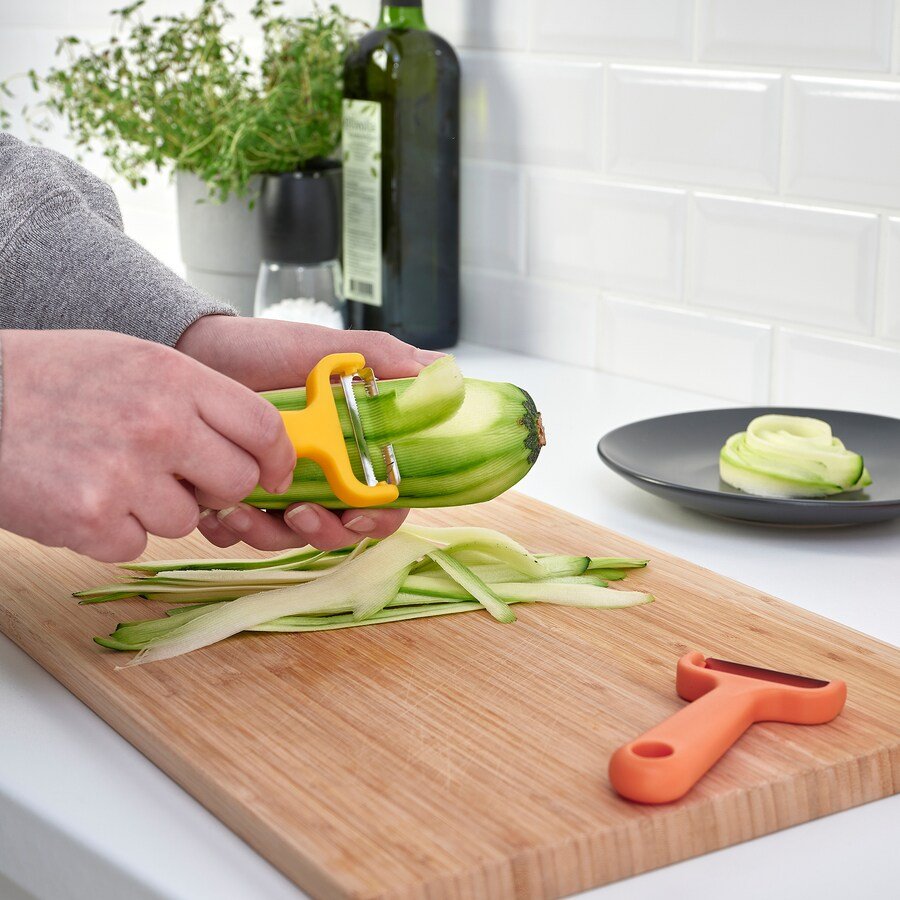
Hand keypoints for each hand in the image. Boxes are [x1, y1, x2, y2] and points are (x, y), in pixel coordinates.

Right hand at [0, 330, 296, 561]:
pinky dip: (113, 533)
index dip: (278, 458)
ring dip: (157, 510)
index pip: (262, 427)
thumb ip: (196, 398)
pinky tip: (83, 496)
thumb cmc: (48, 379)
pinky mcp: (91, 520)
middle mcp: (159, 424)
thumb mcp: (133, 360)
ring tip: (110, 475)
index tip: (275, 473)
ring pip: (186, 521)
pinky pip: (136, 545)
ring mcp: (125, 474)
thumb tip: (252, 442)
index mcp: (174, 378)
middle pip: (237, 482)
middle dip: (218, 488)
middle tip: (181, 477)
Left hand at [175, 315, 442, 551]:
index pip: (386, 500)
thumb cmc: (262, 349)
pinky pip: (242, 534)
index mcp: (352, 448)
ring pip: (291, 538)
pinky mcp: (240, 499)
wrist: (198, 351)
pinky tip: (218, 508)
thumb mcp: (321, 348)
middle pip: (343, 530)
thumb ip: (382, 358)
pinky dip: (232, 529)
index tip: (359, 512)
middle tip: (300, 513)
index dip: (380, 516)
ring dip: (271, 534)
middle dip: (325, 532)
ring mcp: (281, 491)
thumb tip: (439, 370)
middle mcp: (322, 476)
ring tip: (243, 508)